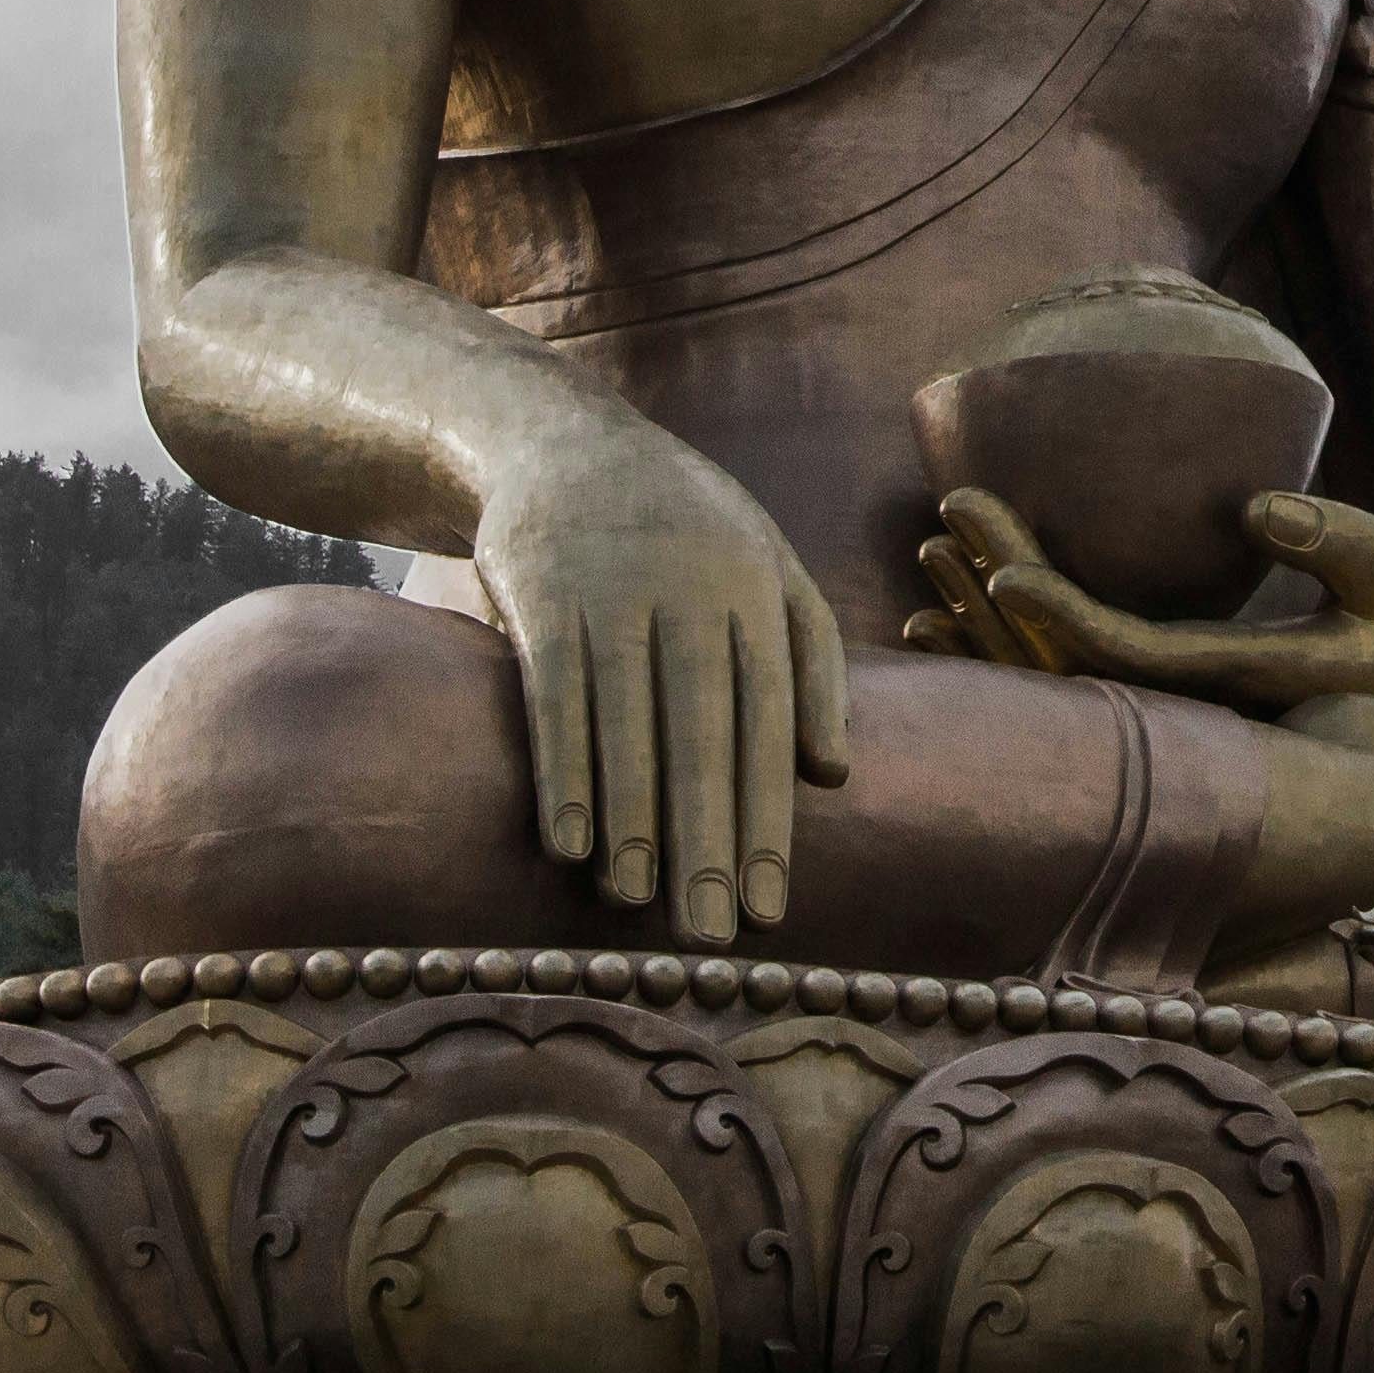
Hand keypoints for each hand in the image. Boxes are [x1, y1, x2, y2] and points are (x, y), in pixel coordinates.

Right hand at [468, 417, 854, 944]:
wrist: (560, 437)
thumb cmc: (686, 524)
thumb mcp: (768, 564)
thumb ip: (810, 662)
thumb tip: (835, 775)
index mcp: (756, 589)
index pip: (770, 720)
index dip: (769, 817)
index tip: (769, 907)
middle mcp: (690, 590)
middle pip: (704, 731)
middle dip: (709, 838)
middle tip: (711, 935)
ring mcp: (612, 589)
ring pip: (627, 721)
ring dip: (632, 817)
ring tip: (638, 901)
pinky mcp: (538, 593)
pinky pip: (553, 695)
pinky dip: (563, 769)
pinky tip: (569, 841)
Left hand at [906, 489, 1373, 727]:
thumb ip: (1338, 541)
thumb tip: (1254, 508)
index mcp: (1239, 683)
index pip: (1126, 657)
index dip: (1058, 618)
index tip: (998, 571)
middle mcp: (1188, 709)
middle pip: (1068, 662)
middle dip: (1000, 590)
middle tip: (950, 512)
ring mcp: (1173, 708)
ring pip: (1057, 675)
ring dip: (990, 617)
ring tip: (933, 549)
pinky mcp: (1169, 696)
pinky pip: (1072, 673)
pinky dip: (1013, 641)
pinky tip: (960, 607)